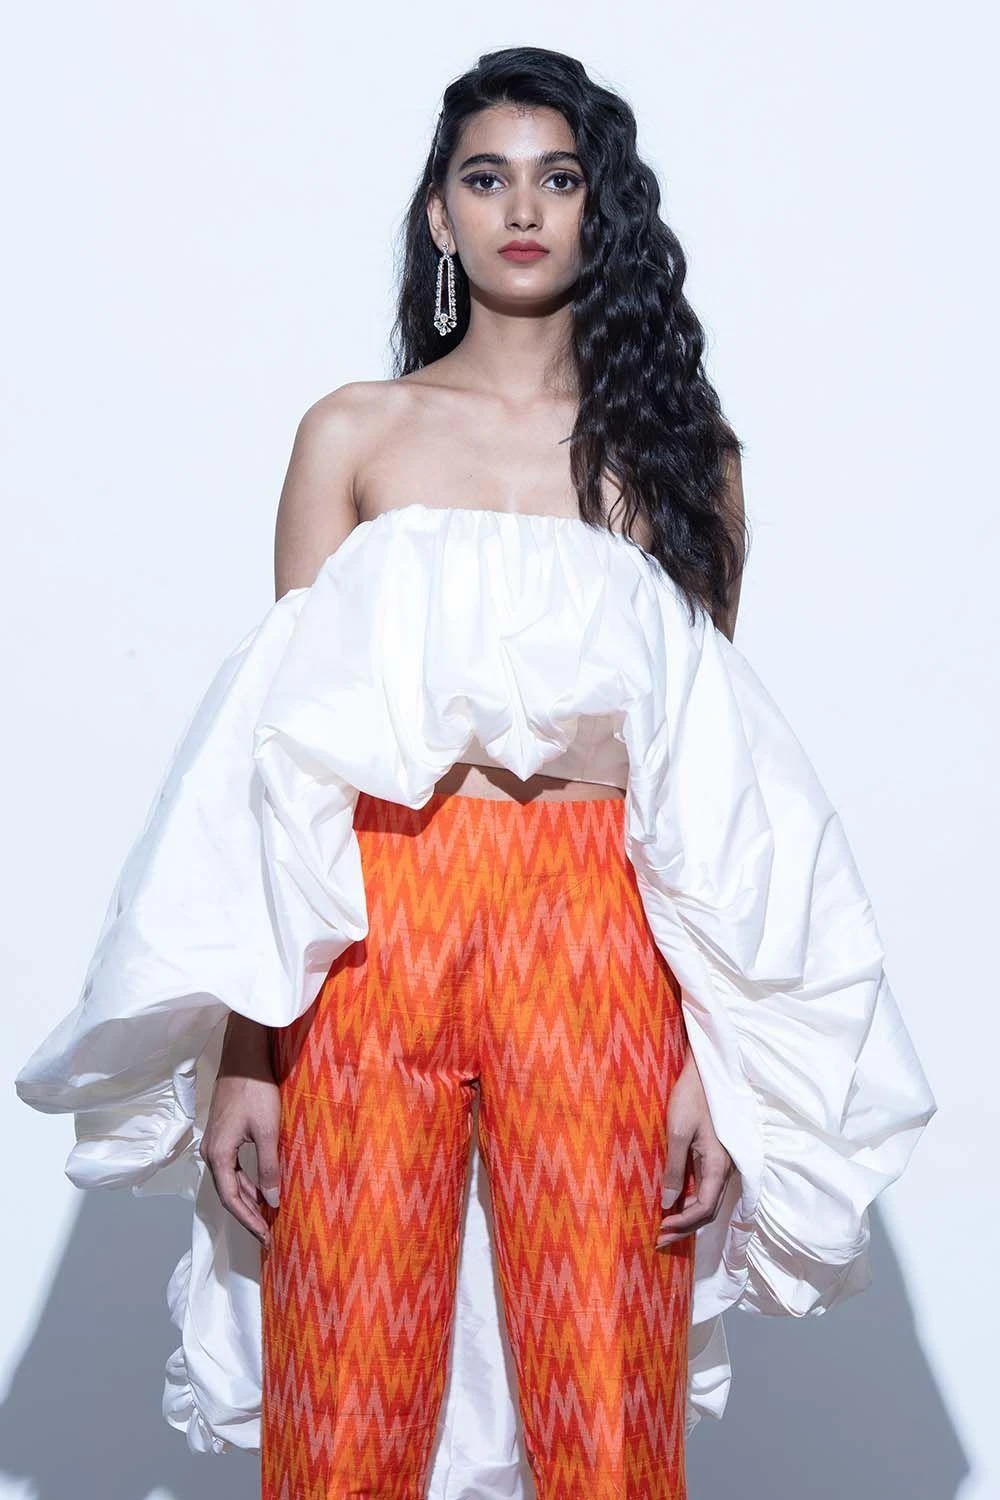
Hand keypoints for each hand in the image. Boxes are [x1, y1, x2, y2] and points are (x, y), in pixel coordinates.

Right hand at [199, 1013, 280, 1250]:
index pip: (232, 1199)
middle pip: (228, 1193)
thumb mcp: (268, 1131)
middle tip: (268, 1234)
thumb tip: (272, 1201)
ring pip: (229, 1181)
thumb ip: (268, 1167)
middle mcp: (211, 1152)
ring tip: (267, 1216)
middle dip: (248, 1215)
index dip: (249, 1221)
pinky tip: (261, 1187)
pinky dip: (246, 1182)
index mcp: (218, 1155)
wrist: (243, 1056)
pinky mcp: (222, 1134)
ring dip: (247, 1199)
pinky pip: (232, 1168)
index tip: (266, 1238)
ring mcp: (214, 1143)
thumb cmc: (256, 1091)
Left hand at [656, 1045, 733, 1249]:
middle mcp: (725, 1169)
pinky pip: (705, 1186)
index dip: (682, 1224)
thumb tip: (667, 1203)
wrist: (707, 1071)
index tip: (659, 1229)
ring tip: (664, 1225)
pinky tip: (675, 1201)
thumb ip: (674, 1168)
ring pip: (707, 1200)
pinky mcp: (715, 1155)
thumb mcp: (677, 1132)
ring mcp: (722, 1163)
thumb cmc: (691, 1098)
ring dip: (687, 1216)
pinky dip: (690, 1200)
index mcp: (718, 1166)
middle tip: (658, 1239)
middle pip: (707, 1210)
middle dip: (684, 1227)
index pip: (703, 1209)